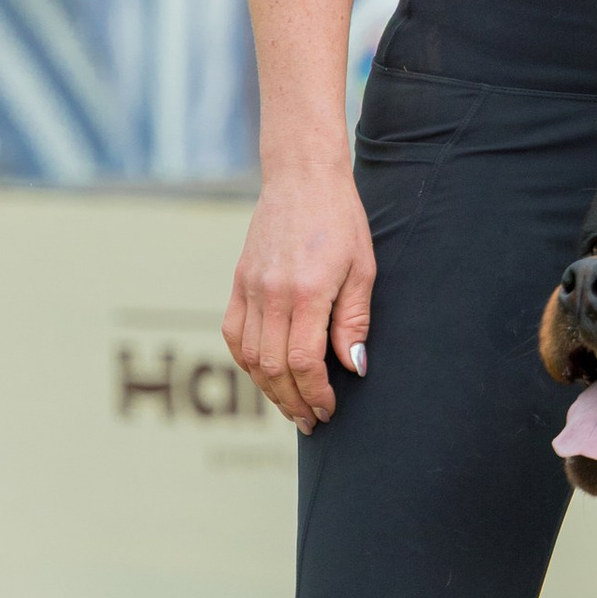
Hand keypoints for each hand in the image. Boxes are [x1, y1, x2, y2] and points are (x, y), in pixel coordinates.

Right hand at [224, 164, 375, 429]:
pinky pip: (234, 334)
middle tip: (311, 420)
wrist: (302, 177)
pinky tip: (265, 374)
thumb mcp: (362, 268)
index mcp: (306, 292)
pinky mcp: (238, 281)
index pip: (304, 362)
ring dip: (269, 389)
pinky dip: (246, 361)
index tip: (329, 409)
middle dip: (293, 401)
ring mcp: (249, 287)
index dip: (316, 393)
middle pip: (273, 367)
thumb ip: (354, 320)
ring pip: (249, 357)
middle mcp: (272, 293)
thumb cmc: (341, 220)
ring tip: (291, 405)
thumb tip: (354, 367)